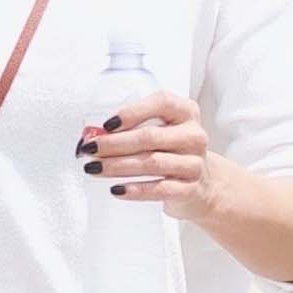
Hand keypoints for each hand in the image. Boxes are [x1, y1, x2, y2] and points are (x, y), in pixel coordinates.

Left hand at [76, 88, 219, 224]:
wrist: (202, 184)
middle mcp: (193, 136)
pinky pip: (159, 189)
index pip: (162, 103)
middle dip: (114, 144)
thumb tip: (94, 135)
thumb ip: (134, 127)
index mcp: (186, 112)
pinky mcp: (190, 189)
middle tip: (90, 149)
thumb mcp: (162, 131)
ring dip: (118, 166)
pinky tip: (117, 190)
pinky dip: (135, 190)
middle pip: (150, 137)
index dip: (132, 112)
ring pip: (152, 163)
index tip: (106, 124)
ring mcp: (194, 163)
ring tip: (95, 169)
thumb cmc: (173, 151)